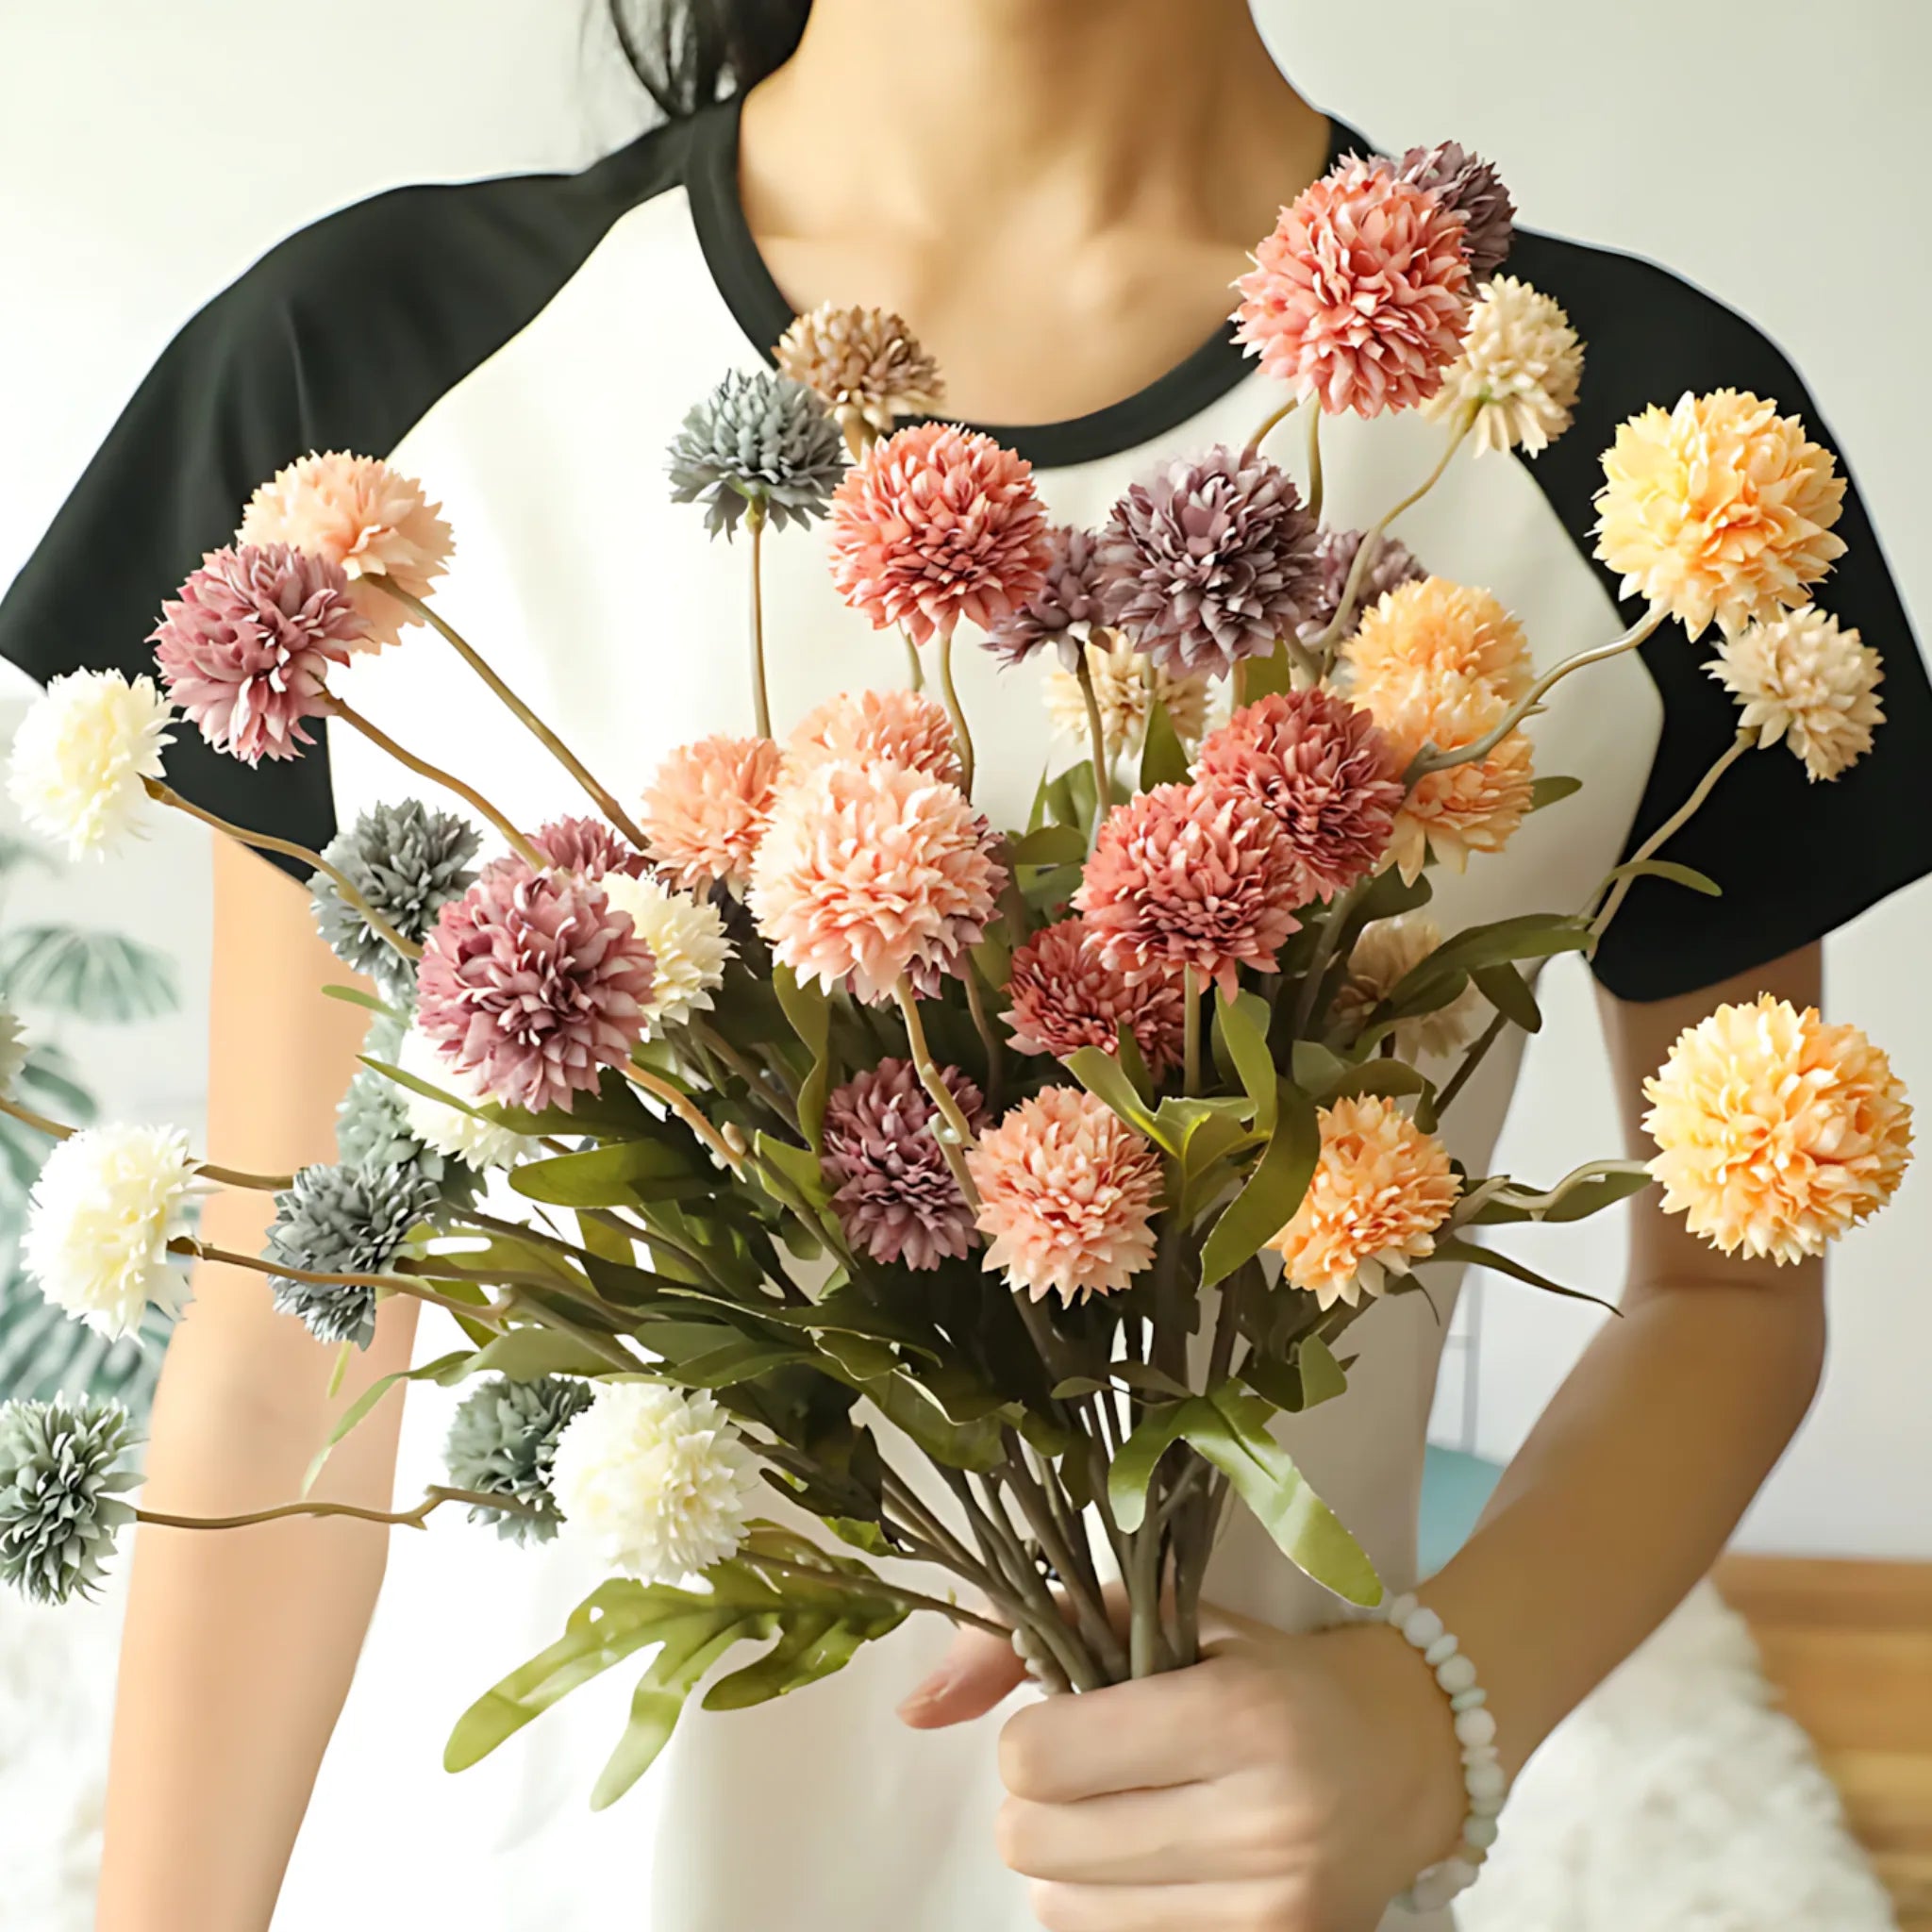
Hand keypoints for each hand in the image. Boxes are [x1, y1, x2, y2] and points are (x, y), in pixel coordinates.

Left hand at [899, 1603, 1466, 1931]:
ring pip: (1064, 1909)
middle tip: (1092, 1774)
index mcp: (1234, 1712)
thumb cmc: (1268, 1670)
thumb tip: (914, 1707)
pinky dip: (1115, 1908)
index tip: (1069, 1720)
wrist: (1412, 1755)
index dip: (1031, 1737)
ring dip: (1071, 1863)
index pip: (1040, 1757)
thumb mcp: (1163, 1617)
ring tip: (1130, 1818)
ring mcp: (1274, 1907)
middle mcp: (1262, 1818)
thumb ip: (1031, 1633)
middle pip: (1036, 1842)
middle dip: (1039, 1803)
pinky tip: (1163, 1864)